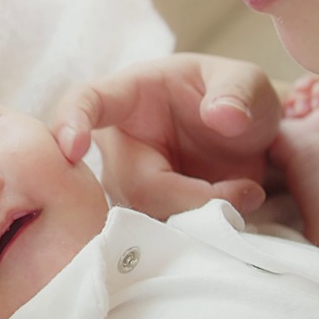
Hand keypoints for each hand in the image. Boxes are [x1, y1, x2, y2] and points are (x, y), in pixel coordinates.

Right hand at [54, 54, 282, 218]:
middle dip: (192, 197)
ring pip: (147, 218)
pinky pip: (161, 238)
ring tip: (245, 194)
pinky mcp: (146, 216)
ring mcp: (128, 185)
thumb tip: (223, 116)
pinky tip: (231, 215)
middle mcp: (118, 144)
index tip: (72, 148)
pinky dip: (202, 234)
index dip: (72, 123)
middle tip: (246, 191)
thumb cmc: (232, 98)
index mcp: (129, 96)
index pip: (85, 101)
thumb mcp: (246, 81)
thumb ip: (238, 91)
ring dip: (202, 217)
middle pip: (133, 184)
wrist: (246, 139)